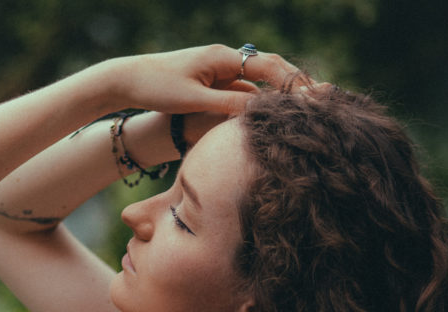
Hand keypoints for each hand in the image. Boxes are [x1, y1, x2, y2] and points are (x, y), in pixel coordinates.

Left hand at [109, 44, 301, 116]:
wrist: (127, 81)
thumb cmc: (156, 87)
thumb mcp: (194, 99)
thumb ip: (227, 104)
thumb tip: (260, 110)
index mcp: (223, 58)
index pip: (269, 66)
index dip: (293, 82)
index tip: (312, 98)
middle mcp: (225, 60)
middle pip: (270, 70)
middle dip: (294, 85)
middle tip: (320, 102)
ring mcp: (219, 72)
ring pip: (257, 83)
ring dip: (278, 95)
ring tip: (304, 112)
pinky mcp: (212, 84)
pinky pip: (242, 92)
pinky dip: (258, 103)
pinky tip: (271, 118)